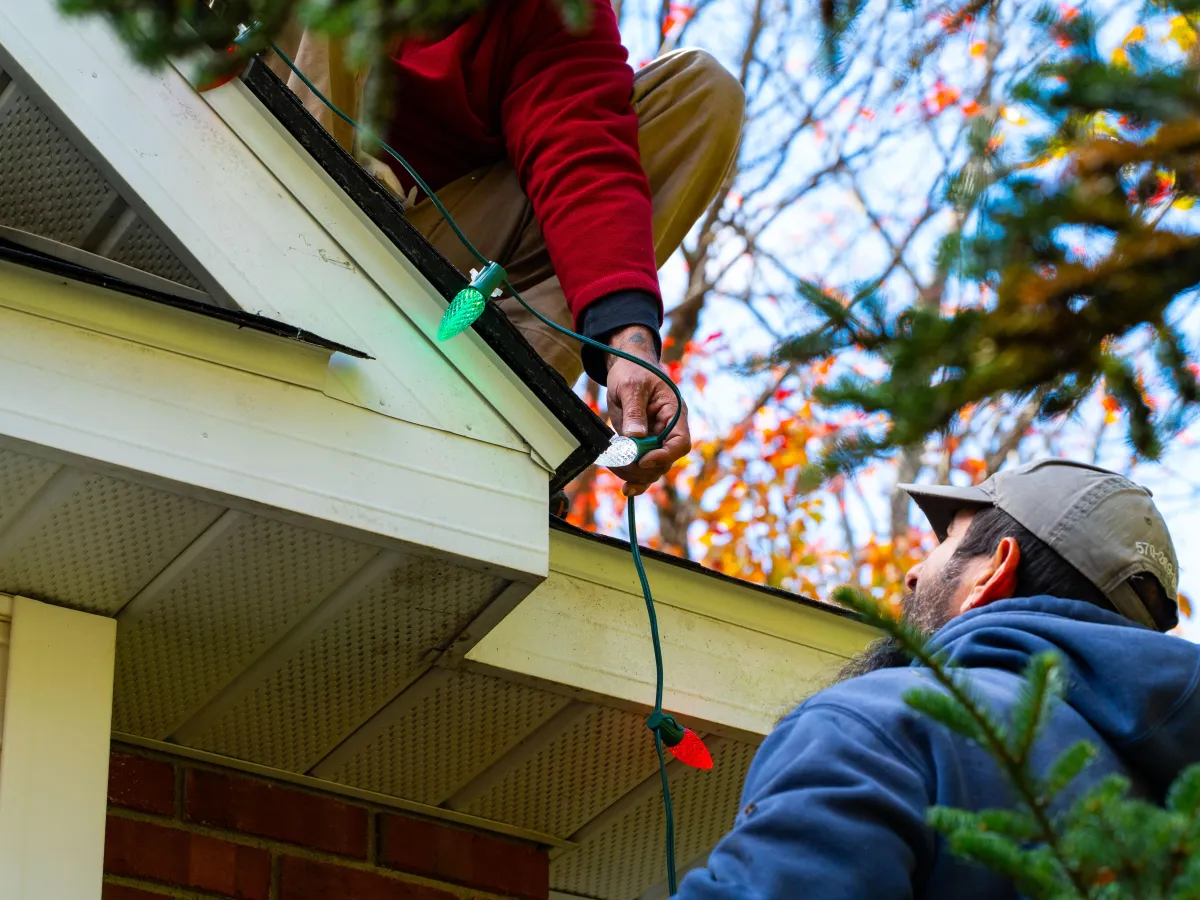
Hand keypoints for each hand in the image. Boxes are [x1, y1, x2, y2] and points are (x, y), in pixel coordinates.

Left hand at [604, 325, 691, 496]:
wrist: (625, 366)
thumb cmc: (633, 370)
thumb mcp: (632, 386)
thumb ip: (635, 411)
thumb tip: (635, 438)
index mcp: (674, 413)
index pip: (680, 443)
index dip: (663, 456)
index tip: (642, 460)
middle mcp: (668, 430)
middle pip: (664, 461)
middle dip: (642, 468)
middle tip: (618, 464)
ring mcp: (655, 439)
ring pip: (652, 469)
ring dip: (634, 475)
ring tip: (614, 469)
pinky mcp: (640, 444)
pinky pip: (641, 467)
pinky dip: (634, 478)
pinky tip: (627, 489)